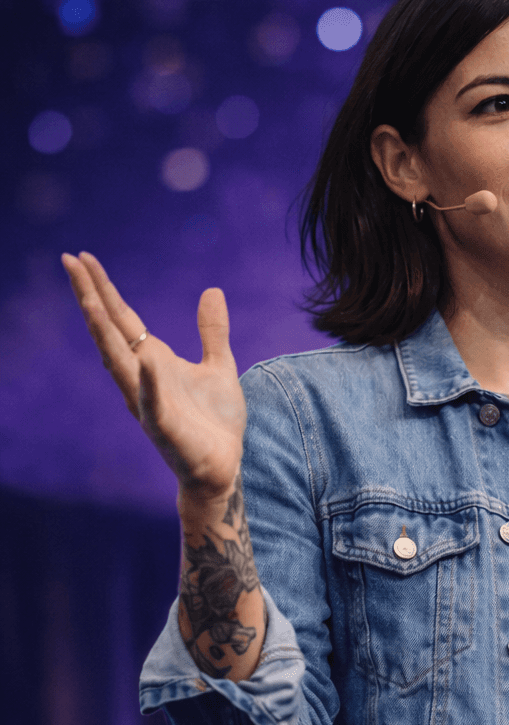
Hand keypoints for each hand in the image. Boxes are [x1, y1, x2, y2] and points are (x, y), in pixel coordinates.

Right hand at [62, 252, 244, 499]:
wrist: (223, 466)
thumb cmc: (214, 421)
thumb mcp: (219, 365)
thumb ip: (212, 330)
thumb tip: (212, 290)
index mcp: (153, 360)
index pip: (122, 318)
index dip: (103, 288)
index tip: (83, 258)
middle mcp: (141, 376)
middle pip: (109, 331)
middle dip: (90, 297)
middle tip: (70, 261)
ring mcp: (147, 400)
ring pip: (118, 362)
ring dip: (103, 333)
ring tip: (89, 301)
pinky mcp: (163, 425)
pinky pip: (152, 401)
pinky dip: (149, 381)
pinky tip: (146, 360)